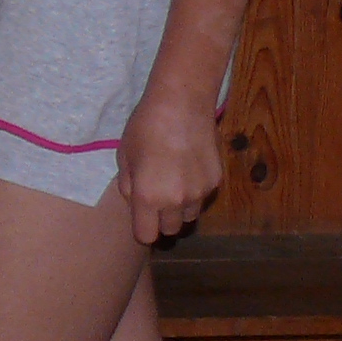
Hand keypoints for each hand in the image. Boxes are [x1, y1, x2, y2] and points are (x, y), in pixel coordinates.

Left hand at [115, 89, 223, 246]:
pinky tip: (188, 169)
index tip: (141, 219)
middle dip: (161, 220)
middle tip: (155, 201)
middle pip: (171, 229)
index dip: (142, 230)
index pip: (147, 236)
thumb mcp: (124, 157)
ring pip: (190, 216)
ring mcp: (200, 192)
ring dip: (181, 208)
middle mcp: (177, 201)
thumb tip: (134, 201)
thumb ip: (128, 186)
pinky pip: (203, 197)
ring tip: (173, 184)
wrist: (182, 105)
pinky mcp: (217, 181)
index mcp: (148, 197)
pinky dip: (195, 191)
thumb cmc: (145, 128)